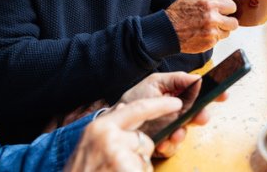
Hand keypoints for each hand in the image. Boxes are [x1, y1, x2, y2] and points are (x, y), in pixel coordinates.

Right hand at [64, 97, 180, 171]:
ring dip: (136, 169)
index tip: (177, 102)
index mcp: (100, 127)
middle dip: (138, 154)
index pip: (137, 109)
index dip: (159, 105)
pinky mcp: (126, 169)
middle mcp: (109, 137)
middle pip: (144, 140)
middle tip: (115, 166)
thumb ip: (109, 127)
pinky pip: (145, 170)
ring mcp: (118, 155)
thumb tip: (126, 107)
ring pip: (145, 160)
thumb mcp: (90, 144)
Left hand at [113, 72, 227, 157]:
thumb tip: (198, 79)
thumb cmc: (134, 100)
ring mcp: (171, 128)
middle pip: (197, 114)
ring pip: (186, 132)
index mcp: (177, 95)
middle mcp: (177, 112)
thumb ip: (177, 79)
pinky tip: (162, 142)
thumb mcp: (155, 83)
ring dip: (181, 134)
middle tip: (201, 117)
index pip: (200, 94)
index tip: (223, 95)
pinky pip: (173, 147)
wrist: (114, 122)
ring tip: (173, 134)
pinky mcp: (164, 143)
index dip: (213, 94)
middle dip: (200, 116)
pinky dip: (169, 145)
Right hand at [165, 0, 237, 52]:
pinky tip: (203, 34)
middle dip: (228, 21)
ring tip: (209, 28)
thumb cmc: (179, 11)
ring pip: (227, 32)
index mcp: (210, 4)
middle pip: (234, 22)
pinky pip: (218, 40)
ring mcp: (212, 32)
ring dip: (220, 30)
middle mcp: (213, 18)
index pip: (232, 6)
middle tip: (220, 21)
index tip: (224, 11)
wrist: (168, 30)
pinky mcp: (209, 43)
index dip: (228, 9)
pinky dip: (212, 38)